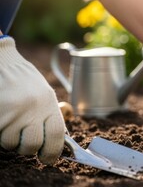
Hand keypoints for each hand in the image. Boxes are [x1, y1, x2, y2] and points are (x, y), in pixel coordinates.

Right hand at [0, 37, 64, 163]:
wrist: (2, 62)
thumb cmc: (23, 80)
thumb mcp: (44, 94)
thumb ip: (50, 115)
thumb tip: (58, 142)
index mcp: (48, 103)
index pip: (57, 136)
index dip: (53, 152)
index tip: (49, 158)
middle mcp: (33, 108)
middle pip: (33, 145)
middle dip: (29, 148)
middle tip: (25, 138)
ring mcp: (13, 112)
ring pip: (12, 143)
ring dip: (11, 139)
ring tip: (11, 121)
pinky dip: (0, 132)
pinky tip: (3, 118)